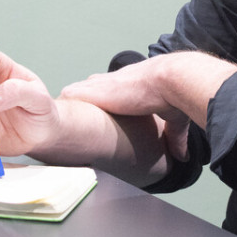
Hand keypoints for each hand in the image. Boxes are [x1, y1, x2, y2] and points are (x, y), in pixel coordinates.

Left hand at [60, 51, 236, 133]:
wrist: (165, 80)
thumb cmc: (171, 94)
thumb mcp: (174, 118)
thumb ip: (175, 136)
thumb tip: (182, 156)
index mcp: (132, 84)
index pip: (112, 87)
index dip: (104, 94)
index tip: (98, 105)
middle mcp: (114, 81)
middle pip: (91, 86)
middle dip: (83, 98)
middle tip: (73, 113)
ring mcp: (102, 86)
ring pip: (78, 91)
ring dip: (71, 103)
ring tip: (58, 116)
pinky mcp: (94, 92)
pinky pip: (72, 96)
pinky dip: (65, 103)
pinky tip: (54, 114)